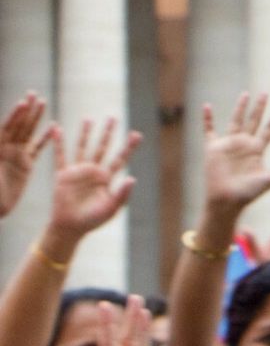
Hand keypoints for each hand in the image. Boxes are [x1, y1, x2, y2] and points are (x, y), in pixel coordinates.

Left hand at [0, 91, 52, 217]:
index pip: (6, 129)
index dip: (13, 116)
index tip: (23, 104)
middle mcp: (6, 149)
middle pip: (17, 126)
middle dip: (25, 110)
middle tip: (33, 94)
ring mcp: (16, 156)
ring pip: (28, 133)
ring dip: (35, 118)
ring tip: (42, 102)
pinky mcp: (26, 165)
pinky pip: (37, 149)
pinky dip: (45, 139)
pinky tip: (52, 128)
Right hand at [46, 118, 139, 240]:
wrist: (70, 227)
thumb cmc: (93, 220)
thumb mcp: (111, 208)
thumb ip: (122, 194)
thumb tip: (133, 178)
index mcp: (107, 178)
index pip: (120, 158)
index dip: (128, 147)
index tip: (137, 134)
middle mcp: (93, 171)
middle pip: (102, 148)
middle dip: (107, 133)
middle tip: (113, 117)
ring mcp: (78, 172)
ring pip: (82, 148)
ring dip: (85, 134)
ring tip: (88, 119)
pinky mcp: (63, 175)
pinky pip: (60, 156)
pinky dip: (58, 143)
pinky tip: (56, 129)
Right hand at [200, 93, 269, 217]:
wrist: (226, 201)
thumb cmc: (247, 194)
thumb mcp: (268, 179)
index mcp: (258, 150)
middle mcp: (244, 144)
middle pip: (254, 121)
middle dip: (260, 107)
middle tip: (266, 93)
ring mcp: (229, 145)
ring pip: (236, 121)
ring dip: (240, 107)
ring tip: (246, 94)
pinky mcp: (213, 148)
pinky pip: (209, 130)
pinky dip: (207, 119)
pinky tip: (206, 106)